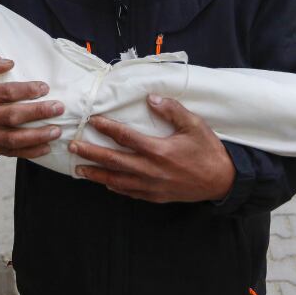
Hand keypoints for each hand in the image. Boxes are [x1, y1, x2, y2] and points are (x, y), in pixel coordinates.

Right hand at [0, 54, 63, 156]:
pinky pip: (9, 152)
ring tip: (56, 131)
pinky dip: (28, 152)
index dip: (27, 90)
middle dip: (38, 112)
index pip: (5, 92)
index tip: (44, 88)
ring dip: (37, 135)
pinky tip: (44, 148)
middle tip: (58, 108)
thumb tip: (9, 62)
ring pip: (13, 138)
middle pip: (12, 116)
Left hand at [69, 94, 235, 202]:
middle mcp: (151, 170)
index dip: (106, 128)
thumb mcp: (194, 125)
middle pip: (113, 161)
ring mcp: (151, 186)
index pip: (125, 137)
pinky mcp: (155, 196)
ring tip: (78, 169)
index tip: (92, 120)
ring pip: (117, 180)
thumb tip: (150, 97)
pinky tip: (105, 183)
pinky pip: (130, 192)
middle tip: (72, 147)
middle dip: (90, 153)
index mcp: (159, 150)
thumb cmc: (208, 151)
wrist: (222, 181)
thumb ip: (172, 110)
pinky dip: (115, 187)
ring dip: (96, 175)